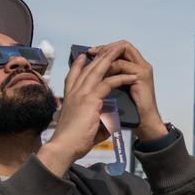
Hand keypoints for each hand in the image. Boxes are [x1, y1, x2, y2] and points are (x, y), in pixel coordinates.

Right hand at [38, 46, 138, 175]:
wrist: (64, 147)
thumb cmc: (73, 141)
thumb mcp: (84, 125)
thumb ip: (95, 118)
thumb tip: (108, 119)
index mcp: (69, 97)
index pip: (73, 76)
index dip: (79, 65)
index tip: (83, 56)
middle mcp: (74, 92)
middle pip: (88, 68)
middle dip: (101, 55)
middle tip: (110, 46)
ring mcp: (81, 94)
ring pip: (98, 70)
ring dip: (112, 59)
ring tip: (122, 51)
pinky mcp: (90, 99)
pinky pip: (108, 83)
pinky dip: (121, 78)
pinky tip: (131, 76)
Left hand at [89, 40, 166, 140]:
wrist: (144, 123)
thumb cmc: (131, 111)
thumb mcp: (116, 92)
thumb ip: (108, 82)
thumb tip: (89, 76)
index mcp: (135, 68)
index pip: (120, 49)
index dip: (104, 49)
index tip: (89, 52)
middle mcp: (141, 65)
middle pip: (123, 45)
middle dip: (105, 47)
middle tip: (91, 51)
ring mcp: (143, 69)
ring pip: (124, 50)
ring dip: (108, 53)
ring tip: (96, 57)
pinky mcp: (142, 75)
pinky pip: (123, 64)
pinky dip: (111, 64)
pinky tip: (103, 67)